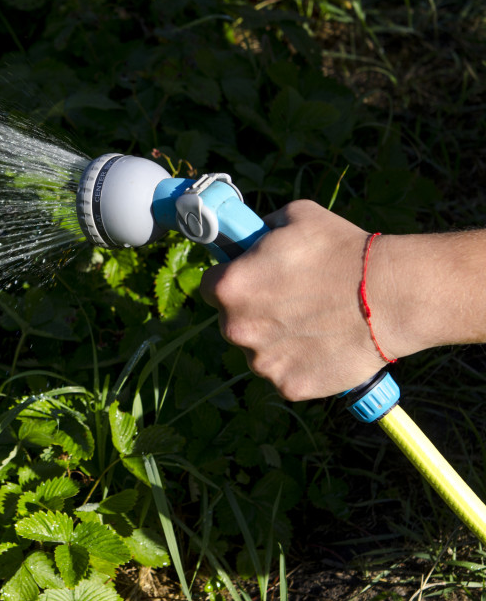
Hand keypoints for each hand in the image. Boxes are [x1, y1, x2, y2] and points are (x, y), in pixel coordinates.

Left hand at [199, 200, 386, 400]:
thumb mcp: (294, 217)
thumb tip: (250, 238)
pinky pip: (284, 372)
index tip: (251, 279)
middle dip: (253, 312)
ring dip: (275, 339)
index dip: (231, 281)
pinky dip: (299, 362)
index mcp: (229, 287)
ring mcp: (261, 362)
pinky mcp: (288, 386)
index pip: (210, 287)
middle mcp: (236, 329)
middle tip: (289, 300)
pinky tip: (323, 344)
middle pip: (231, 321)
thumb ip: (260, 231)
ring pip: (257, 350)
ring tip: (313, 321)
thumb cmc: (342, 250)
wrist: (392, 296)